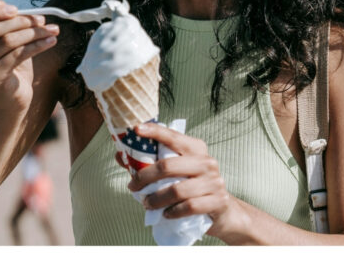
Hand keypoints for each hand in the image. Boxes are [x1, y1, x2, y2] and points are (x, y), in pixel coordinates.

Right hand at [0, 0, 59, 112]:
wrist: (13, 95)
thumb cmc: (10, 61)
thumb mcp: (5, 36)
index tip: (16, 9)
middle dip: (22, 22)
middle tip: (43, 20)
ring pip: (7, 41)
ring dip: (34, 33)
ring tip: (53, 30)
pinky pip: (17, 55)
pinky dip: (37, 46)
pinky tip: (51, 41)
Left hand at [126, 122, 243, 238]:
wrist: (222, 209)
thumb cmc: (192, 186)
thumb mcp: (176, 172)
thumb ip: (150, 164)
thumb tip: (121, 156)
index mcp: (196, 149)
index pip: (173, 136)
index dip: (154, 132)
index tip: (136, 129)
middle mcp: (207, 162)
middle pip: (168, 166)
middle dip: (144, 177)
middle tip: (132, 186)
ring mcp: (214, 182)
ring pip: (177, 190)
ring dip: (155, 199)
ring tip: (146, 203)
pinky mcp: (217, 201)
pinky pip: (189, 206)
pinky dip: (172, 212)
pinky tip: (166, 213)